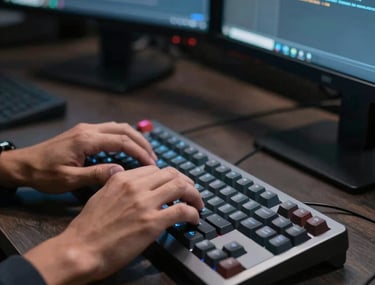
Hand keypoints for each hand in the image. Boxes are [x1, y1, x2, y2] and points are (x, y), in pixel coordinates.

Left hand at [0, 122, 156, 192]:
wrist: (23, 165)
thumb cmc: (43, 173)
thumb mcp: (69, 179)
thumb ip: (96, 174)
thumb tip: (121, 172)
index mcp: (86, 140)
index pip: (121, 141)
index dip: (139, 152)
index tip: (151, 164)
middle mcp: (88, 130)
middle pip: (124, 129)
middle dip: (142, 142)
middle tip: (154, 158)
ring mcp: (85, 129)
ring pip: (118, 127)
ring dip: (134, 137)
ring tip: (145, 152)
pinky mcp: (83, 133)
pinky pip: (110, 130)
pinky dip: (124, 136)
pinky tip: (128, 146)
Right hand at [24, 166, 203, 284]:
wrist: (79, 249)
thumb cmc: (87, 228)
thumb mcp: (101, 196)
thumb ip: (119, 187)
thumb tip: (135, 188)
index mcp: (122, 179)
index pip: (156, 169)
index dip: (170, 177)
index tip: (175, 185)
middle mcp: (136, 186)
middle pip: (172, 174)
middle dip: (186, 182)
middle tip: (192, 193)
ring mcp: (145, 203)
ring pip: (181, 187)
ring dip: (194, 195)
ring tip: (198, 204)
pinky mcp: (152, 223)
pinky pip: (182, 210)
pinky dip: (193, 213)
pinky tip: (193, 219)